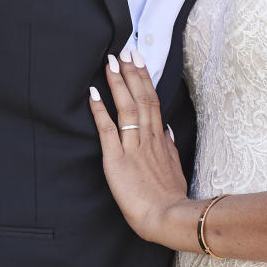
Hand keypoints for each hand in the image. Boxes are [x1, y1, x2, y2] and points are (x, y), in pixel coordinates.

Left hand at [88, 50, 194, 246]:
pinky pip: (107, 130)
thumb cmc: (170, 197)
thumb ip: (168, 146)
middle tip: (125, 50)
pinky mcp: (117, 160)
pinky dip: (99, 110)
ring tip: (110, 62)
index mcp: (160, 139)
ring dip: (117, 82)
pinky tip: (93, 93)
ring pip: (126, 107)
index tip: (139, 60)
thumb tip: (166, 128)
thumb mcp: (174, 167)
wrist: (167, 217)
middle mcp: (148, 138)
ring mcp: (133, 147)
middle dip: (132, 72)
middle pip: (140, 97)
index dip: (144, 79)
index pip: (152, 101)